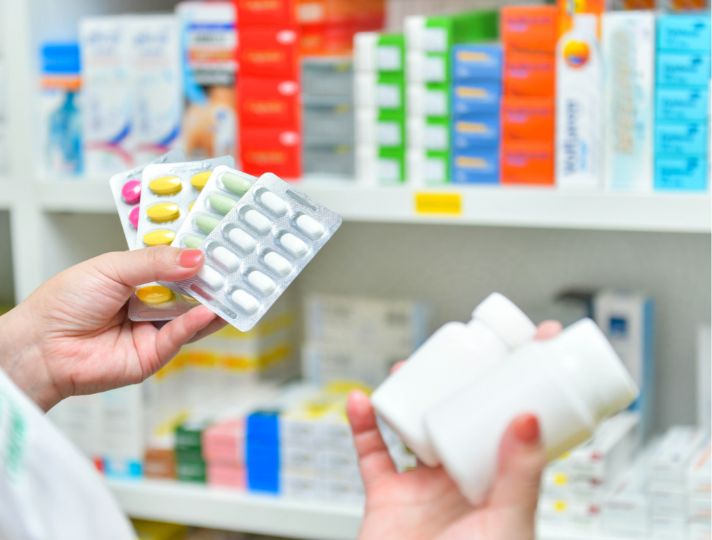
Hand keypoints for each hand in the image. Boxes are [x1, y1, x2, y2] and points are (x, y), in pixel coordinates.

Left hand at [0, 247, 225, 410]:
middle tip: (238, 266)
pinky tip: (207, 310)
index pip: (177, 263)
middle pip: (191, 289)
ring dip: (214, 302)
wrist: (41, 346)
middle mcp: (151, 302)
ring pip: (193, 314)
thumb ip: (155, 262)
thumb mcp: (112, 268)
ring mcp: (155, 329)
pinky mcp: (154, 355)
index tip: (223, 244)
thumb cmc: (64, 304)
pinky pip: (180, 337)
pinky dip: (196, 323)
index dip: (198, 255)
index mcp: (139, 277)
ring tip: (235, 288)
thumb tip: (196, 258)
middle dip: (214, 278)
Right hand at [347, 321, 562, 539]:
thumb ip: (520, 475)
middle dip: (463, 379)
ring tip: (412, 364)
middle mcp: (463, 481)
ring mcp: (423, 487)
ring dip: (411, 394)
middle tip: (469, 343)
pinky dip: (361, 426)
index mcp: (499, 486)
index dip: (527, 382)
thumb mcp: (507, 525)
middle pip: (463, 416)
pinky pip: (371, 454)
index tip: (538, 341)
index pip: (517, 423)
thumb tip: (531, 416)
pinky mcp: (386, 496)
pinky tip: (361, 399)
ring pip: (416, 427)